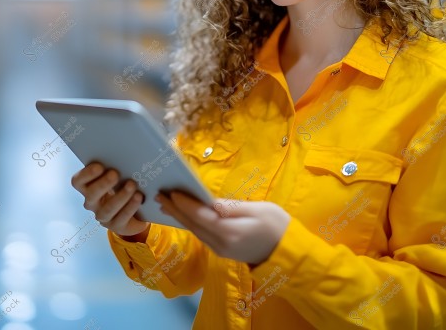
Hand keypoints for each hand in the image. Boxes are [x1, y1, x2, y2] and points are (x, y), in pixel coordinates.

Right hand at [71, 163, 149, 239]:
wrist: (136, 208)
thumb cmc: (122, 184)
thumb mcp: (118, 174)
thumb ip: (115, 165)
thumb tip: (123, 149)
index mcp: (88, 187)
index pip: (78, 181)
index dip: (86, 174)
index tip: (100, 166)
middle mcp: (92, 202)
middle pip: (91, 195)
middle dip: (103, 184)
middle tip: (115, 174)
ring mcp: (103, 216)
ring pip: (107, 209)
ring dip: (120, 196)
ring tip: (132, 185)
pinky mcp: (116, 226)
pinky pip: (121, 218)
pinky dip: (130, 207)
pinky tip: (138, 197)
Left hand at [156, 192, 290, 265]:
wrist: (286, 252)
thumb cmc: (275, 225)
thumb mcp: (256, 210)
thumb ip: (231, 207)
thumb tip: (208, 202)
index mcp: (229, 232)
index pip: (200, 216)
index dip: (185, 204)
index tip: (172, 192)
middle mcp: (220, 244)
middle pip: (193, 224)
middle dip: (175, 209)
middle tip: (159, 195)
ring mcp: (220, 249)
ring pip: (195, 231)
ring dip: (180, 216)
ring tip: (166, 203)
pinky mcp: (222, 250)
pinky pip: (201, 235)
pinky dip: (190, 223)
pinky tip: (183, 215)